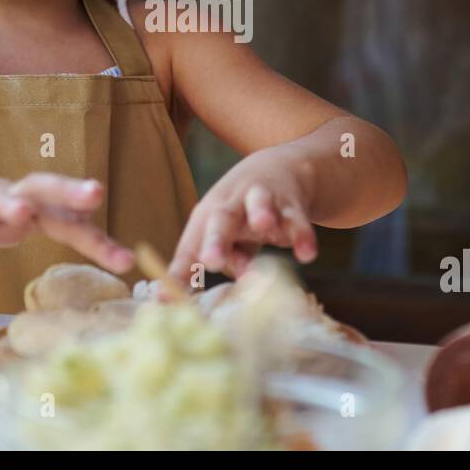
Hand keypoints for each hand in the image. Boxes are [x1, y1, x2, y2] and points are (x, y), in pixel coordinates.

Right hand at [0, 168, 133, 273]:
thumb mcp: (22, 217)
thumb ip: (59, 222)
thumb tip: (101, 229)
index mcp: (29, 203)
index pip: (68, 215)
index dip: (96, 237)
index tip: (126, 261)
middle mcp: (5, 201)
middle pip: (38, 188)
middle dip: (67, 190)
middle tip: (96, 192)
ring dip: (7, 207)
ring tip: (22, 217)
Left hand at [168, 149, 318, 280]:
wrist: (278, 169)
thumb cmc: (242, 214)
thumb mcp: (229, 237)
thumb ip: (229, 261)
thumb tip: (238, 282)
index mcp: (207, 217)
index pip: (190, 248)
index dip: (178, 273)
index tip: (163, 300)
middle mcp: (231, 205)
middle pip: (220, 220)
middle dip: (216, 239)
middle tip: (211, 261)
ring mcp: (261, 200)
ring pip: (259, 204)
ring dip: (260, 212)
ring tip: (263, 223)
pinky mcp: (290, 203)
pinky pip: (297, 219)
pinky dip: (302, 234)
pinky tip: (306, 254)